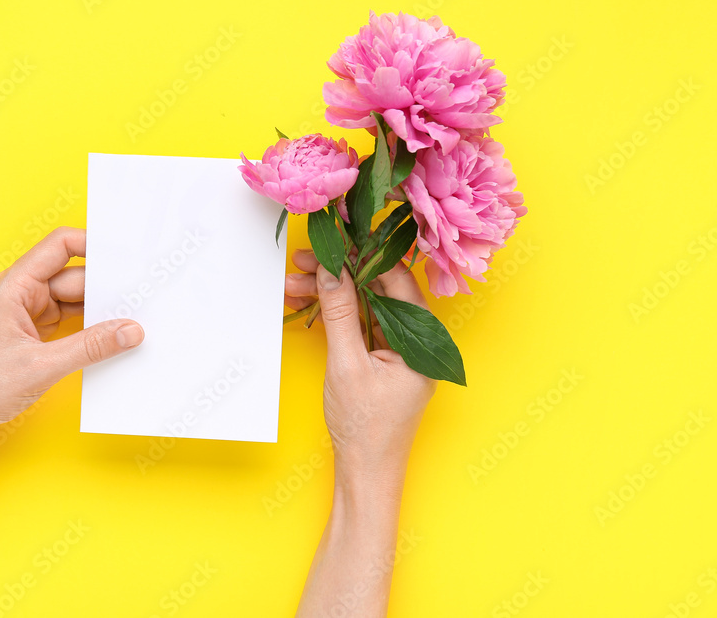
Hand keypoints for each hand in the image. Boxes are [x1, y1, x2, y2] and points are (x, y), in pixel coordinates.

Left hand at [0, 227, 144, 448]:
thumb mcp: (41, 367)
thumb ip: (90, 347)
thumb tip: (130, 331)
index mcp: (13, 287)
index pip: (59, 247)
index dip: (93, 246)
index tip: (125, 257)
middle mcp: (20, 293)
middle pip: (74, 275)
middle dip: (105, 286)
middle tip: (139, 298)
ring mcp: (27, 312)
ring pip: (74, 299)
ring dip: (99, 309)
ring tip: (129, 320)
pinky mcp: (33, 332)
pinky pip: (69, 319)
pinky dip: (89, 327)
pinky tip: (109, 336)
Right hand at [290, 249, 437, 616]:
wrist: (365, 474)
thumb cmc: (365, 428)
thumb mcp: (347, 365)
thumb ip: (340, 313)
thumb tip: (332, 269)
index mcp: (424, 340)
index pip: (397, 281)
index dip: (362, 258)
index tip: (332, 242)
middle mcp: (418, 340)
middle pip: (378, 290)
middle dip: (339, 275)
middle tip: (302, 263)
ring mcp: (401, 350)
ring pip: (366, 305)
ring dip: (331, 294)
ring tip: (293, 285)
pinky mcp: (383, 359)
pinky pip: (361, 324)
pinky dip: (335, 314)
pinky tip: (307, 303)